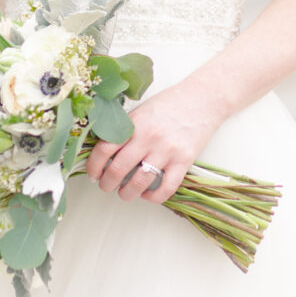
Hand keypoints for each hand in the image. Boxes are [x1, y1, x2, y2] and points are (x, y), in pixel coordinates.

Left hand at [85, 80, 223, 203]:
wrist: (202, 99)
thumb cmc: (170, 103)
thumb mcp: (142, 110)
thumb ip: (126, 129)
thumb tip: (105, 151)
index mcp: (135, 123)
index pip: (105, 149)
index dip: (94, 166)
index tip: (93, 174)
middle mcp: (149, 137)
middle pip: (118, 169)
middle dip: (107, 184)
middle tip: (106, 186)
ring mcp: (167, 150)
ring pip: (139, 182)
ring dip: (127, 193)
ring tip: (125, 193)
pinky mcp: (184, 161)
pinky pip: (166, 188)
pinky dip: (153, 198)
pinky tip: (147, 195)